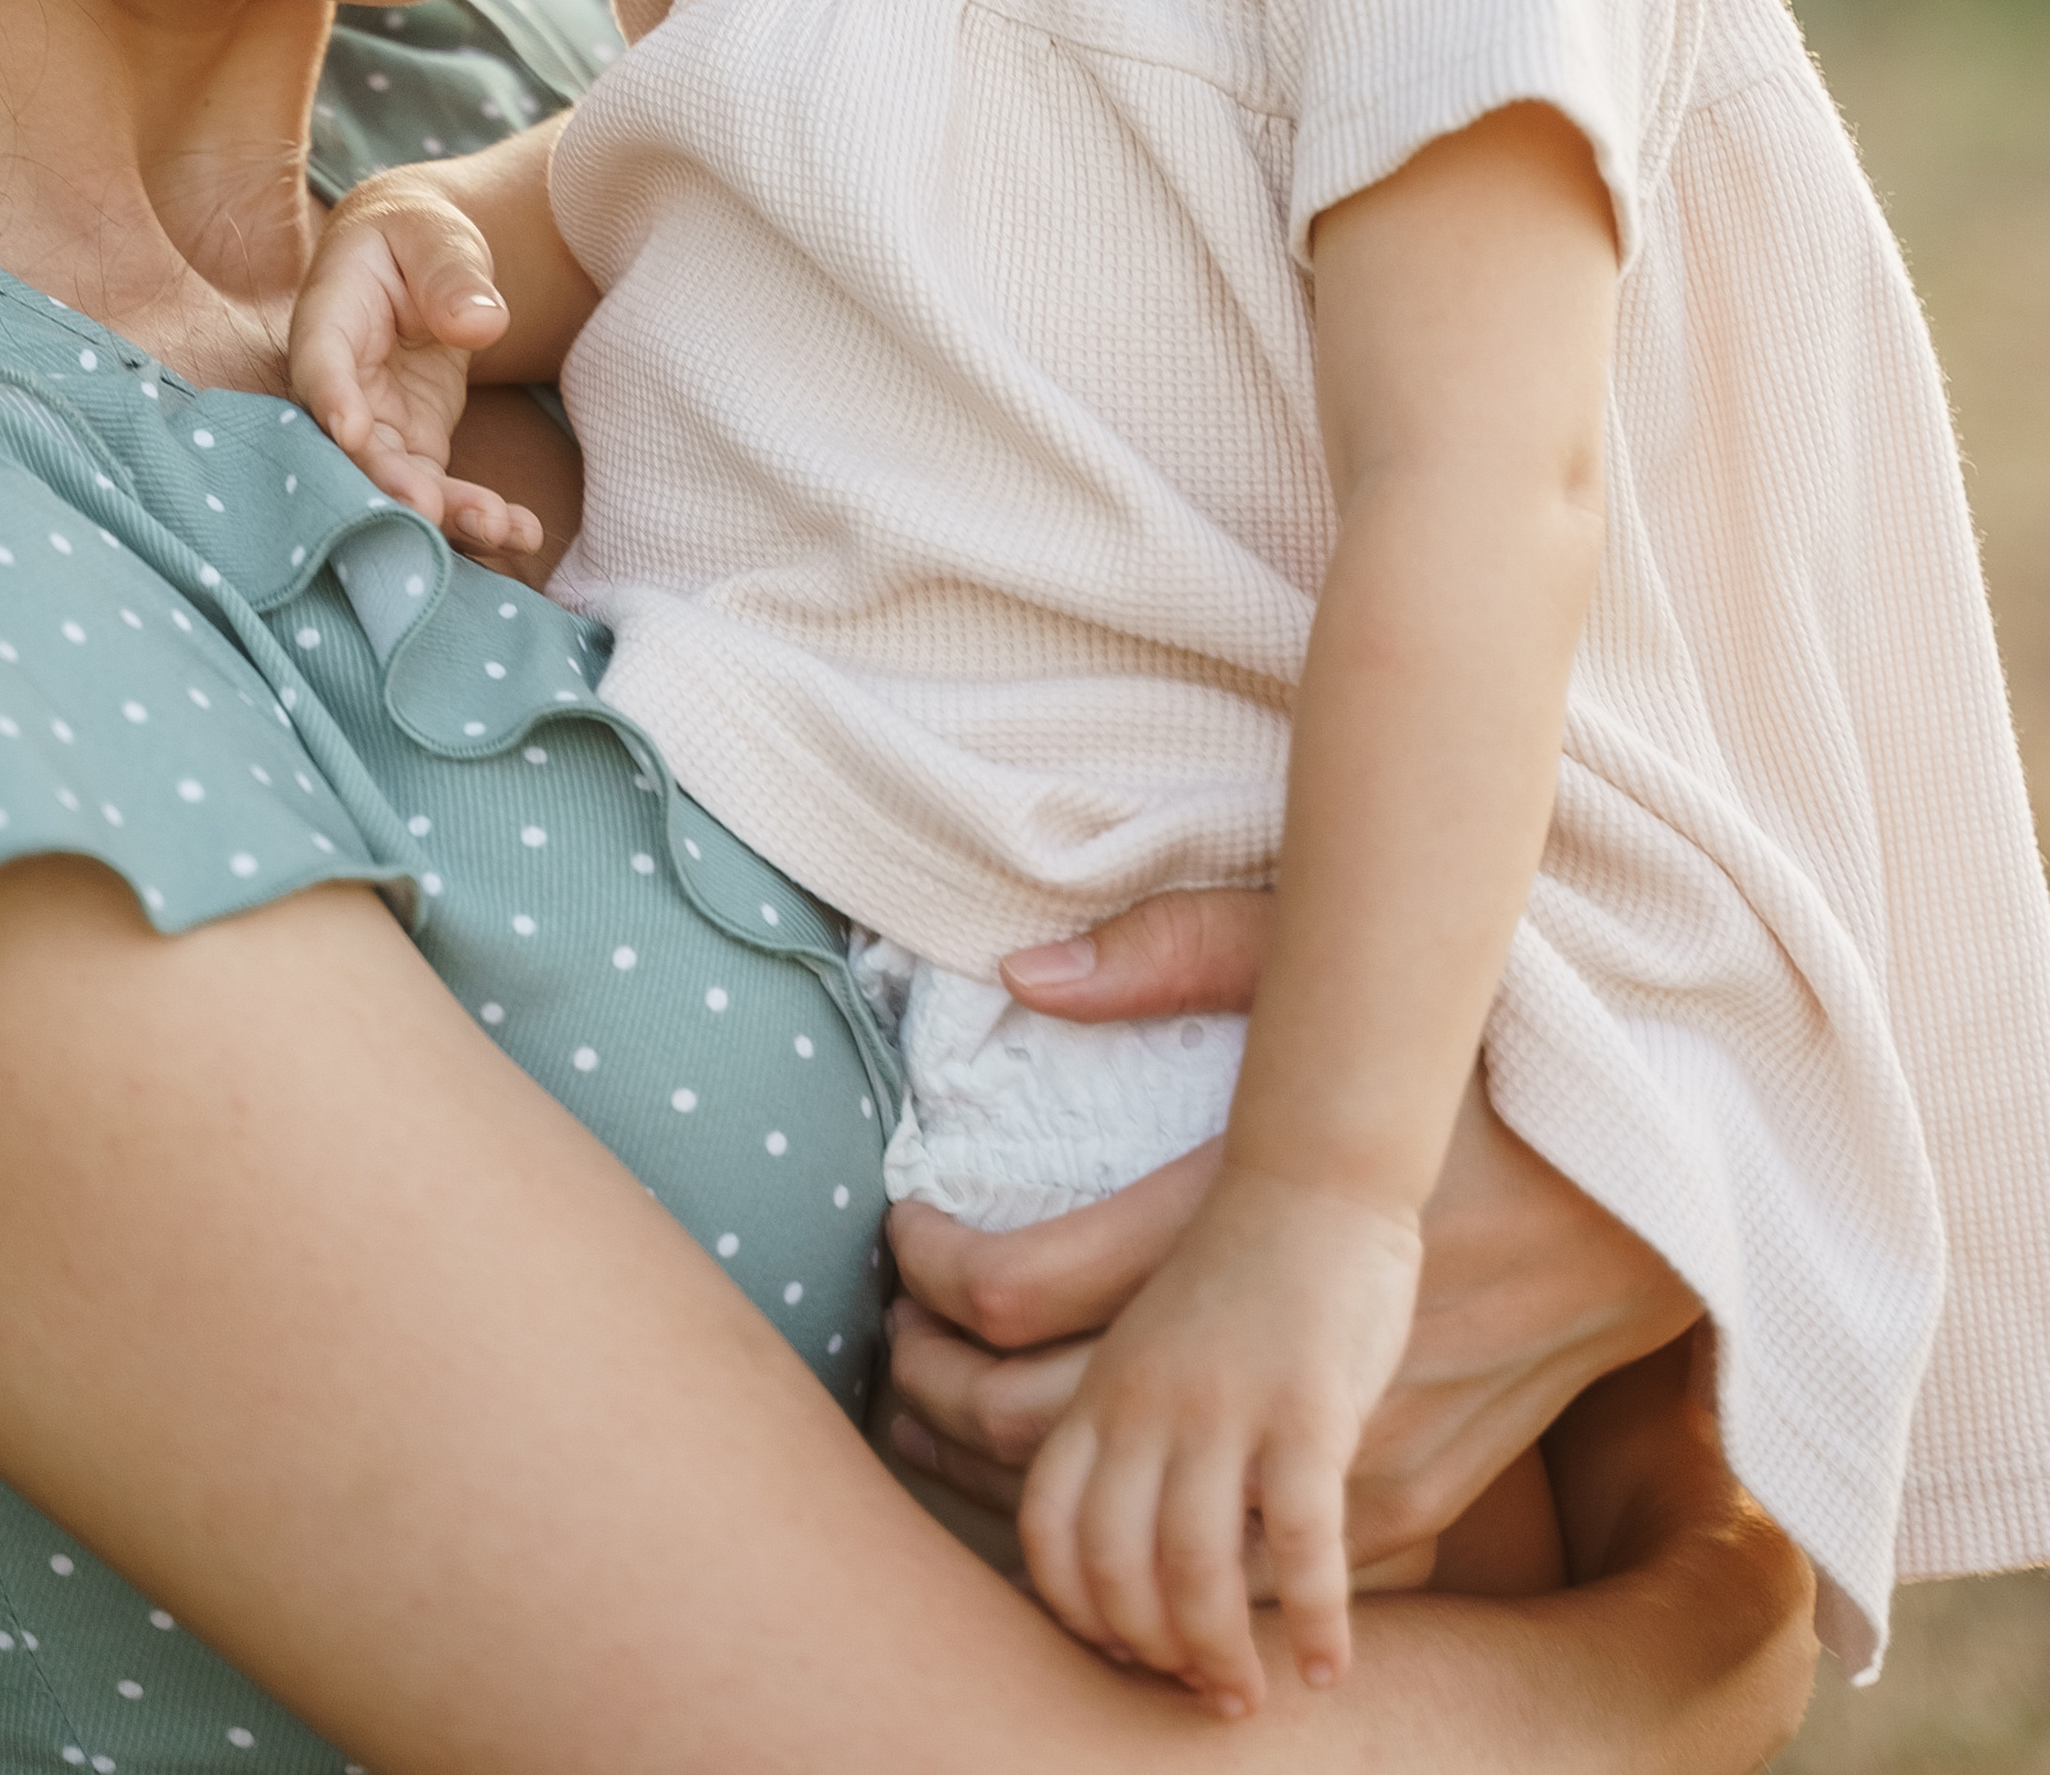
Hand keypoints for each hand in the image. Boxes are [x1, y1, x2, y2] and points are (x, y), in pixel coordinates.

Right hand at [288, 179, 537, 563]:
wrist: (420, 261)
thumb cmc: (418, 239)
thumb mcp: (436, 237)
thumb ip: (451, 274)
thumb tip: (480, 323)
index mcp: (329, 319)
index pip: (319, 364)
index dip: (331, 400)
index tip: (351, 431)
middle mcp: (341, 385)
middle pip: (351, 446)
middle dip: (390, 485)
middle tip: (434, 513)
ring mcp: (375, 423)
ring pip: (393, 481)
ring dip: (442, 515)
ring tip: (499, 530)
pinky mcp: (413, 446)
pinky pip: (435, 489)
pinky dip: (473, 516)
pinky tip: (522, 535)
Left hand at [887, 890, 1698, 1563]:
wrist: (1634, 1201)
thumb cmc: (1474, 1073)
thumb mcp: (1324, 975)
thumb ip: (1175, 955)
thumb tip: (1027, 972)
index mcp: (1222, 1219)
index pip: (1014, 1287)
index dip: (932, 1282)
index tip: (906, 1250)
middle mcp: (1252, 1354)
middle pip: (1026, 1430)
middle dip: (935, 1402)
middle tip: (897, 1364)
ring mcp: (1314, 1448)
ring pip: (1114, 1533)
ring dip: (1021, 1503)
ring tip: (960, 1444)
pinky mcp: (1382, 1506)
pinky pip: (1230, 1575)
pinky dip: (1153, 1564)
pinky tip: (1105, 1528)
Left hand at [1020, 1161, 1420, 1708]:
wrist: (1324, 1175)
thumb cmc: (1242, 1255)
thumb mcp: (1149, 1329)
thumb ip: (1123, 1412)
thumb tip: (1112, 1509)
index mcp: (1105, 1381)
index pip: (1046, 1517)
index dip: (1063, 1599)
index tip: (1101, 1641)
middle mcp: (1146, 1400)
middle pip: (1104, 1561)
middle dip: (1135, 1644)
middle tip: (1174, 1683)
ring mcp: (1223, 1408)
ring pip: (1189, 1571)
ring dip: (1212, 1654)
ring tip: (1240, 1695)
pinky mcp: (1310, 1412)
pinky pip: (1301, 1546)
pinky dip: (1311, 1620)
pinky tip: (1326, 1664)